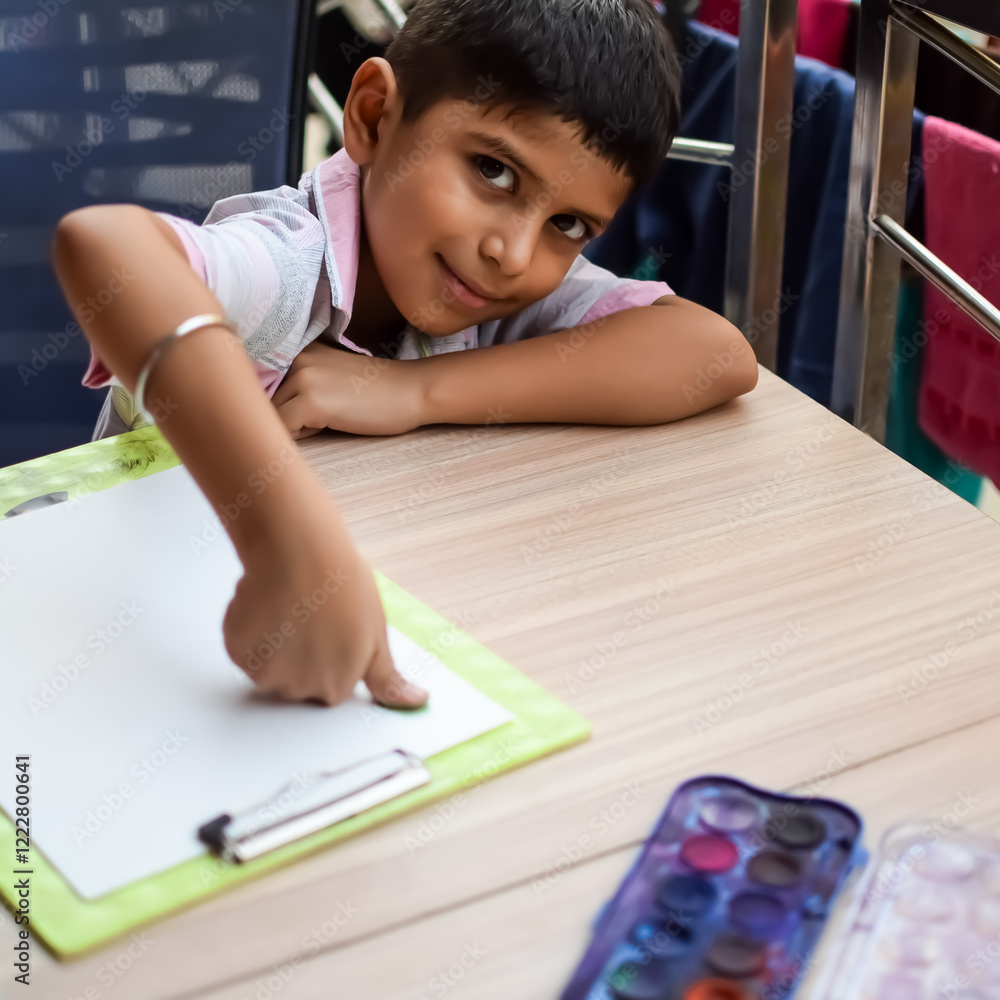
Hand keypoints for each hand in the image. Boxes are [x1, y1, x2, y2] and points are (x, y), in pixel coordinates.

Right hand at [221, 500, 428, 707]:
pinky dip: (250, 632)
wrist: (299, 552)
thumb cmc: (340, 584)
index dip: (333, 656)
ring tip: (289, 607)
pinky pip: (244, 650)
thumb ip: (388, 678)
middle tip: (310, 616)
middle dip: (303, 655)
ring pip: (269, 668)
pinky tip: (266, 605)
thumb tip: (416, 702)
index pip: (333, 687)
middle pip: (298, 682)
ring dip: (275, 644)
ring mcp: (267, 673)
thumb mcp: (378, 632)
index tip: (332, 630)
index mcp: (338, 684)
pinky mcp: (239, 653)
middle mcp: (302, 688)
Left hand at [272, 341, 426, 438]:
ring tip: (329, 419)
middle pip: (267, 401)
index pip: (265, 382)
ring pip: (272, 416)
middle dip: (287, 415)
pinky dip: (300, 437)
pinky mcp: (311, 402)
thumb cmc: (378, 391)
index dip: (281, 402)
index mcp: (300, 348)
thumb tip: (268, 405)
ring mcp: (303, 378)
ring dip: (295, 426)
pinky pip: (283, 429)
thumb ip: (302, 380)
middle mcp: (296, 358)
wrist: (412, 391)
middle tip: (325, 415)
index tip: (306, 407)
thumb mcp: (332, 374)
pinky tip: (328, 426)